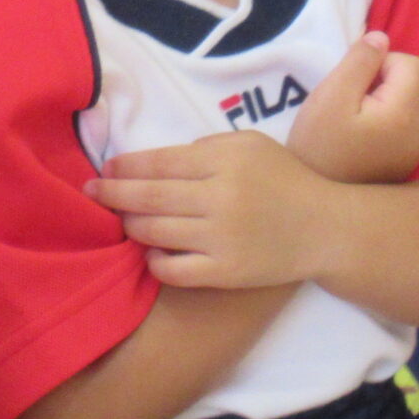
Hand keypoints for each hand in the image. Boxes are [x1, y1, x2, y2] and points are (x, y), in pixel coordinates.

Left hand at [89, 130, 337, 288]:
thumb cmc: (284, 180)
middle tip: (92, 193)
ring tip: (123, 221)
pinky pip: (173, 269)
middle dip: (112, 194)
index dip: (125, 167)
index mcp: (225, 160)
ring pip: (154, 232)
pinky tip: (152, 252)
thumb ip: (206, 146)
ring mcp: (222, 238)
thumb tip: (155, 163)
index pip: (159, 163)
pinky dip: (154, 261)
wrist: (326, 228)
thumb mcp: (251, 145)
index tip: (105, 170)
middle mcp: (221, 197)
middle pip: (148, 197)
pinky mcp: (226, 272)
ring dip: (130, 225)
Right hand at [288, 32, 418, 184]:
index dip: (382, 62)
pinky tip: (372, 128)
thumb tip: (382, 38)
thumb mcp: (329, 96)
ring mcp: (418, 149)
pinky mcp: (410, 161)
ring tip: (365, 110)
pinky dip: (401, 114)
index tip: (355, 83)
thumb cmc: (318, 146)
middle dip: (395, 76)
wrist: (317, 203)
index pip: (413, 63)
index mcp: (405, 112)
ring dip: (399, 94)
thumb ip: (358, 62)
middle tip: (359, 93)